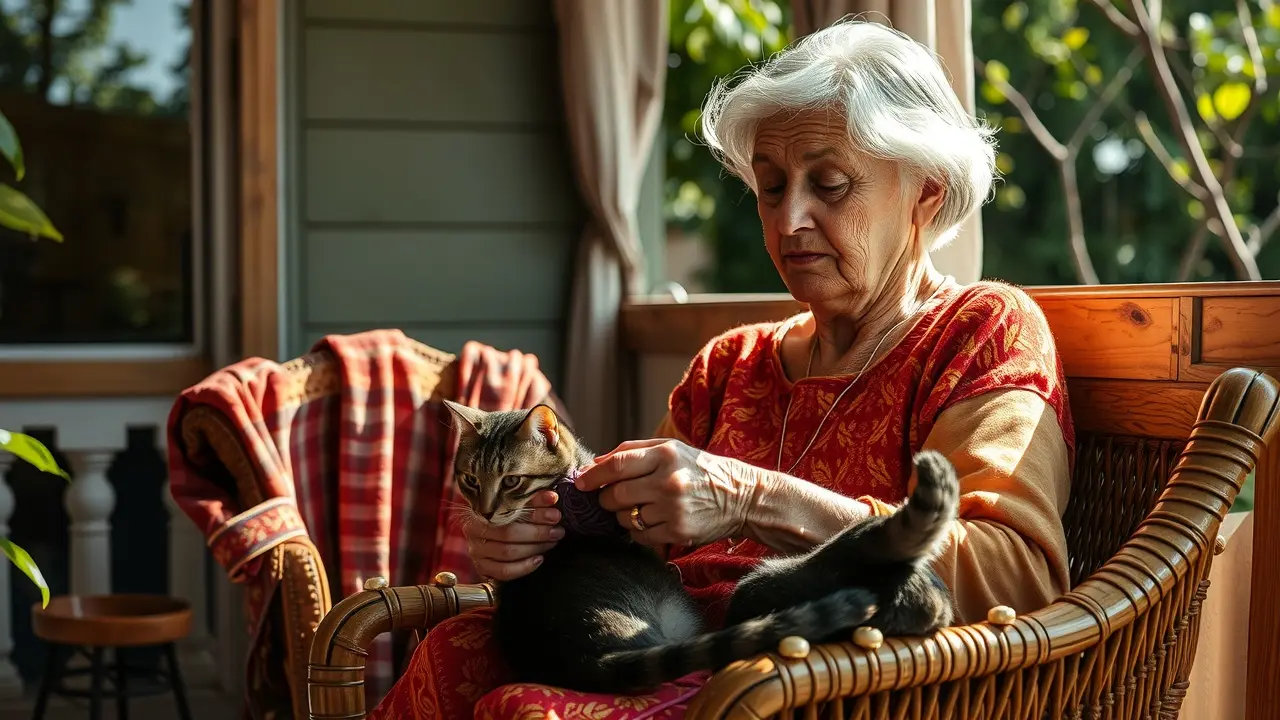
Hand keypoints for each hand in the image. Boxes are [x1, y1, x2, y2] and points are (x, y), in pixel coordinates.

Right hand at [464, 490, 564, 580]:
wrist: (490, 531)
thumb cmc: (506, 515)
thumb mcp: (516, 504)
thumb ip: (532, 500)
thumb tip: (552, 498)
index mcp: (480, 509)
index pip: (508, 510)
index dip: (534, 511)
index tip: (554, 512)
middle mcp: (474, 530)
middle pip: (509, 533)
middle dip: (538, 532)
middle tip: (557, 530)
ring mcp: (476, 551)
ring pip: (508, 553)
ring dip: (535, 548)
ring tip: (552, 542)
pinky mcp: (482, 567)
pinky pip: (504, 571)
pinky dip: (525, 566)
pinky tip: (539, 559)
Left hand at [575, 438, 759, 546]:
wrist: (741, 496)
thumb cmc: (699, 469)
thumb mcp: (671, 449)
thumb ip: (633, 451)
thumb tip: (596, 463)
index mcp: (665, 455)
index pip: (617, 465)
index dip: (593, 476)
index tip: (581, 483)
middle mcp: (668, 482)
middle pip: (616, 495)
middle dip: (606, 499)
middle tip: (610, 498)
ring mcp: (674, 509)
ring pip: (627, 518)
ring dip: (624, 515)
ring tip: (639, 508)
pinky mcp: (679, 532)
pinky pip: (641, 536)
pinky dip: (638, 531)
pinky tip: (651, 521)